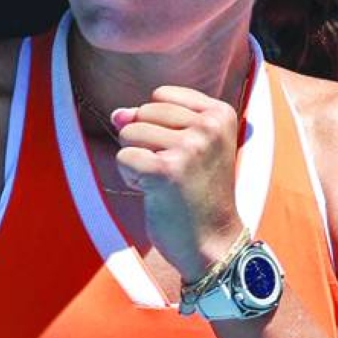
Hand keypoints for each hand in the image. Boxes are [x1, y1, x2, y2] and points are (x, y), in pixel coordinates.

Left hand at [111, 86, 244, 279]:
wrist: (213, 242)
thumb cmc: (198, 195)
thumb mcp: (188, 148)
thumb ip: (154, 122)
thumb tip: (117, 113)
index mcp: (220, 113)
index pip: (161, 95)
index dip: (157, 124)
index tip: (181, 153)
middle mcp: (208, 126)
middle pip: (143, 112)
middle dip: (144, 143)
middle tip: (171, 173)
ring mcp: (189, 147)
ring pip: (129, 133)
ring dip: (136, 162)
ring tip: (163, 183)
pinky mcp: (166, 170)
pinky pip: (124, 157)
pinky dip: (130, 178)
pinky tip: (153, 192)